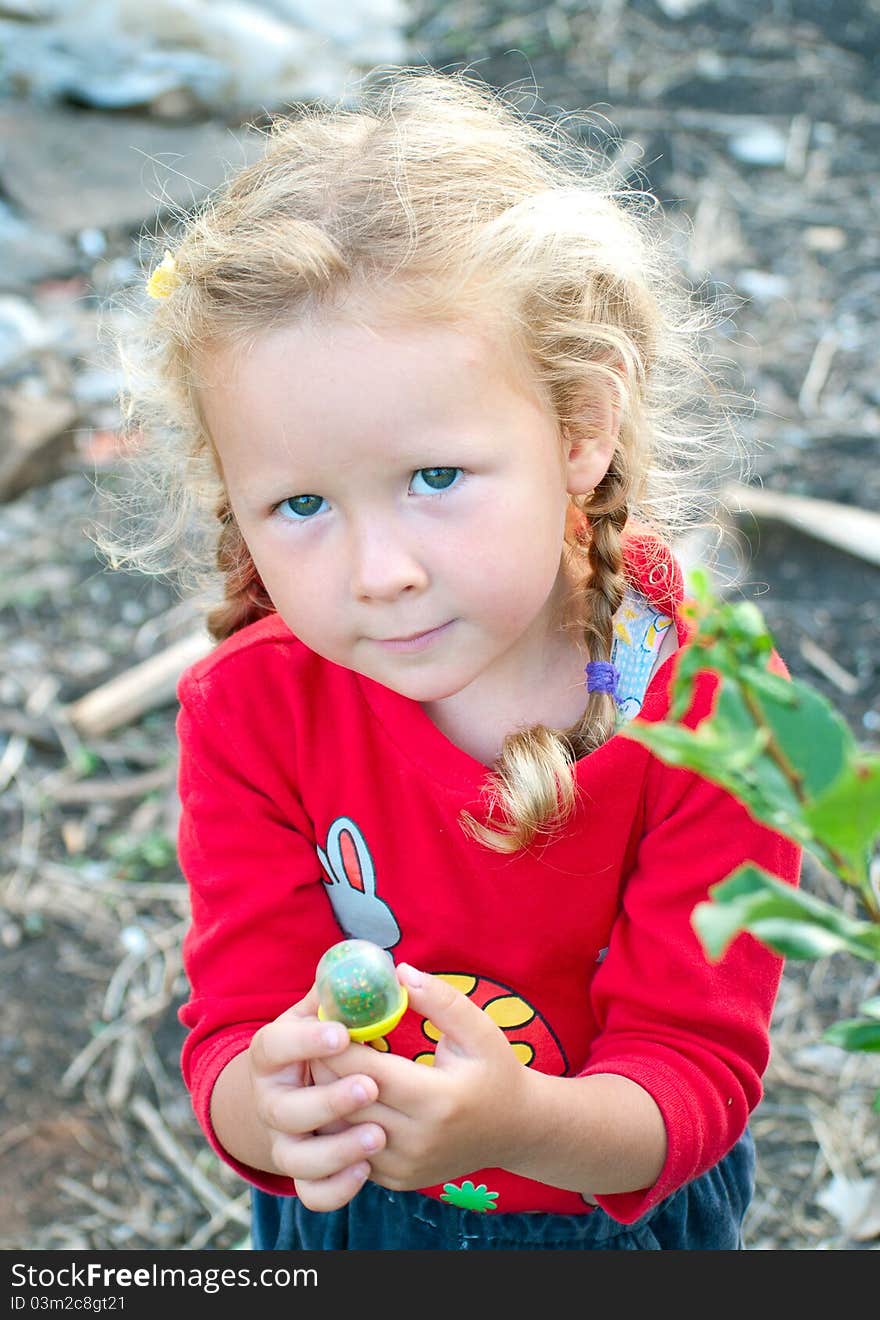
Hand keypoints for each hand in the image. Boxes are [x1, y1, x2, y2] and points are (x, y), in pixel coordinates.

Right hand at [247, 985, 387, 1210]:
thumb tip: (376, 964)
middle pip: (284, 1109)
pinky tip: (366, 1170)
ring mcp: (284, 1140)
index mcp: (272, 1053)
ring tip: (377, 1135)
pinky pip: (312, 1192)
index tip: (343, 1034)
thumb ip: (341, 992)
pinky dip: (334, 1187)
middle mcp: (271, 1100)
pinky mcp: (304, 1172)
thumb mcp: (324, 1011)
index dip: (305, 1041)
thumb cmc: (326, 1040)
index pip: (274, 1045)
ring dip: (335, 1150)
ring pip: (295, 1158)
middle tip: (368, 1086)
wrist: (300, 1087)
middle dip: (327, 1100)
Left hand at [313, 964, 530, 1190]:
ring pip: (340, 1132)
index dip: (336, 1045)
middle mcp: (418, 1140)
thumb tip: (398, 972)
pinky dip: (338, 1123)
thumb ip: (440, 999)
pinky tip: (338, 1094)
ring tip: (321, 1063)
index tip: (322, 1017)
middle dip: (323, 1067)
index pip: (366, 1072)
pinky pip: (350, 1151)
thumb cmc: (496, 1072)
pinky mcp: (398, 1179)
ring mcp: (406, 1166)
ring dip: (325, 1097)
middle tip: (312, 1037)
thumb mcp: (479, 1030)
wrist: (516, 1130)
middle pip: (345, 1103)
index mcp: (438, 1100)